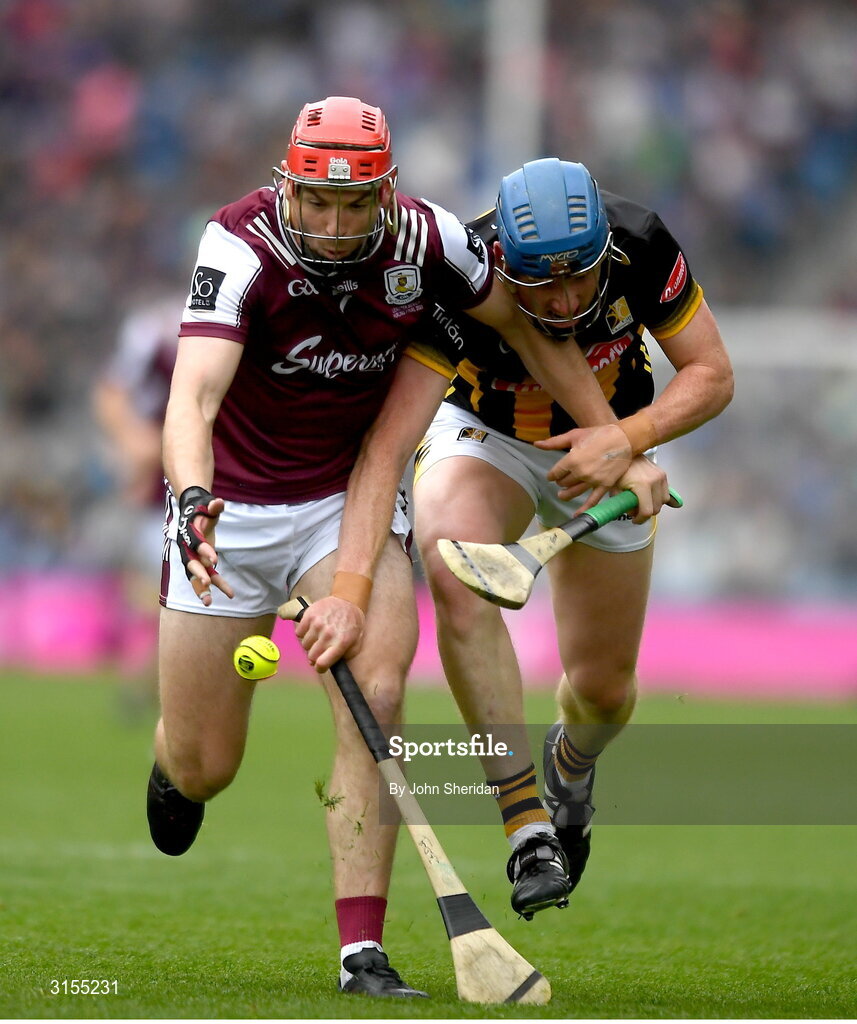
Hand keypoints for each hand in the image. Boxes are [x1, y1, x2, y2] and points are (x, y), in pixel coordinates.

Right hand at [176, 486, 233, 605]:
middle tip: (206, 584)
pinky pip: (209, 576)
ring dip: (202, 590)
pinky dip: (220, 585)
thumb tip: (218, 502)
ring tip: (209, 603)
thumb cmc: (202, 509)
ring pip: (195, 577)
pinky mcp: (202, 564)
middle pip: (190, 564)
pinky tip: (231, 594)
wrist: (192, 512)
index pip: (195, 544)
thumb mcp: (207, 505)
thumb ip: (213, 506)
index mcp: (189, 534)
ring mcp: (193, 559)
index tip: (215, 560)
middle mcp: (187, 549)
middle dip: (198, 575)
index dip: (204, 551)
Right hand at [294, 595, 364, 672]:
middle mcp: (328, 634)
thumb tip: (331, 667)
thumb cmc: (352, 624)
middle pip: (311, 656)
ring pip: (304, 645)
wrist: (347, 601)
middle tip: (320, 650)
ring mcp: (317, 624)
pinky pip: (298, 633)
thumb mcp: (356, 643)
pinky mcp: (309, 615)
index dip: (319, 668)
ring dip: (310, 644)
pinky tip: (312, 630)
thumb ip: (345, 657)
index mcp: (341, 643)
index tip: (320, 666)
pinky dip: (303, 633)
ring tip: (317, 637)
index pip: (321, 664)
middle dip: (315, 656)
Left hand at [535, 423, 631, 509]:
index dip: (552, 475)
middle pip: (564, 483)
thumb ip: (554, 442)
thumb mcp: (574, 435)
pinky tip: (577, 514)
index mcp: (571, 460)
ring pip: (574, 492)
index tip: (552, 476)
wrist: (623, 438)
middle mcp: (581, 472)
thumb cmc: (598, 434)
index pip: (555, 473)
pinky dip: (584, 508)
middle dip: (561, 482)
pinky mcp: (604, 485)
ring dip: (566, 495)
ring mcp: (593, 480)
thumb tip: (536, 444)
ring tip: (562, 495)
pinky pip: (592, 500)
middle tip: (561, 482)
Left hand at [616, 456, 680, 522]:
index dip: (640, 519)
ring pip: (663, 501)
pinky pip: (666, 492)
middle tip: (636, 511)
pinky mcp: (664, 474)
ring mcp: (661, 476)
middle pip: (656, 508)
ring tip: (642, 503)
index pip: (647, 511)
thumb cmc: (618, 470)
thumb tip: (632, 513)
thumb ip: (622, 504)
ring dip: (654, 505)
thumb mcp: (615, 488)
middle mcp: (656, 480)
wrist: (626, 452)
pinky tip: (651, 497)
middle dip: (646, 513)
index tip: (634, 520)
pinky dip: (659, 497)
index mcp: (643, 485)